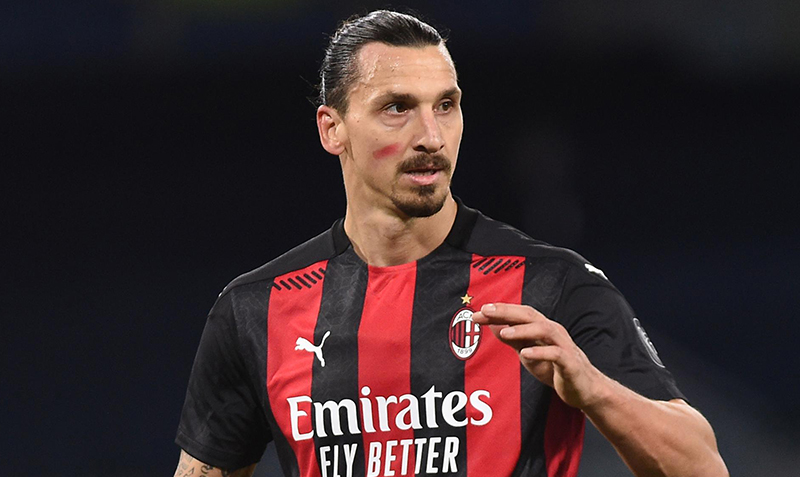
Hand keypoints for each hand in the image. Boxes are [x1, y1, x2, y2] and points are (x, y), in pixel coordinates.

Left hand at [472, 303, 607, 409]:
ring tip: (504, 332)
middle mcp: (553, 332)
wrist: (584, 389)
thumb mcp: (528, 353)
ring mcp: (563, 345)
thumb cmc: (554, 368)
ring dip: (523, 329)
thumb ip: (513, 339)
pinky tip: (525, 354)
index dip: (499, 311)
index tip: (477, 313)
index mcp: (542, 327)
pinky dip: (540, 352)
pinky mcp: (570, 363)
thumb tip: (492, 325)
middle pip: (529, 315)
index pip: (518, 314)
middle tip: (486, 311)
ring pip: (544, 330)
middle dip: (507, 312)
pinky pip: (556, 354)